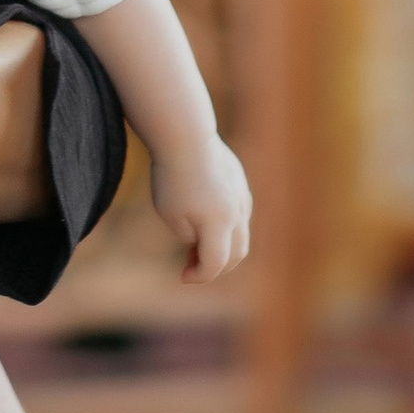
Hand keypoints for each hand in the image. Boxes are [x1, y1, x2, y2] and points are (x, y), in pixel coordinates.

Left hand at [154, 133, 252, 281]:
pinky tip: (204, 218)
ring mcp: (242, 196)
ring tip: (194, 243)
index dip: (199, 276)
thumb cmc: (172, 177)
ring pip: (241, 233)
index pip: (215, 263)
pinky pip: (239, 212)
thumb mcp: (172, 215)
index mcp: (220, 224)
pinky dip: (226, 226)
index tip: (182, 276)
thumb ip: (190, 236)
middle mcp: (237, 213)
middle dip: (216, 266)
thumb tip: (201, 241)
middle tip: (191, 265)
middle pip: (237, 253)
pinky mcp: (240, 182)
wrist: (185, 136)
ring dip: (222, 246)